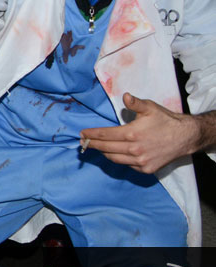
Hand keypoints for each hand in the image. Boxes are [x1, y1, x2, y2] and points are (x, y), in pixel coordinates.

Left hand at [79, 93, 202, 173]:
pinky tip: (115, 154)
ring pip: (114, 159)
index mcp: (132, 133)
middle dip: (92, 145)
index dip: (91, 135)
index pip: (105, 135)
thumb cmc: (165, 120)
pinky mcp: (146, 169)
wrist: (185, 137)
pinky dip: (119, 159)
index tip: (81, 134)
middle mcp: (134, 149)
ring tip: (96, 148)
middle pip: (106, 148)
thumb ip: (135, 103)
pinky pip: (127, 165)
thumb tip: (126, 96)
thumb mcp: (150, 108)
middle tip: (83, 142)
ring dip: (103, 153)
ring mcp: (140, 161)